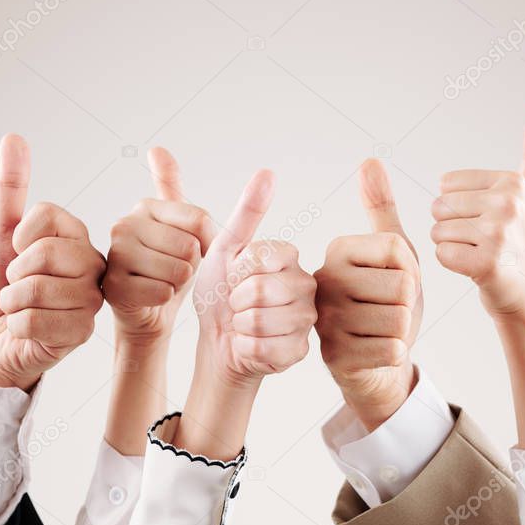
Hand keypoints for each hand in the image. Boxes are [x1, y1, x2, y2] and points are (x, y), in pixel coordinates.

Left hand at [0, 134, 104, 390]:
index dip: (19, 234)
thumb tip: (13, 136)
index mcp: (76, 237)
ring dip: (12, 302)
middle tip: (16, 285)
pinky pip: (35, 322)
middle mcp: (90, 265)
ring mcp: (89, 300)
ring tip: (19, 307)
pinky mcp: (82, 332)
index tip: (15, 250)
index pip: (49, 215)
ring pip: (38, 288)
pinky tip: (26, 330)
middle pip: (45, 253)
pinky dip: (17, 326)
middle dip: (14, 273)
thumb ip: (10, 187)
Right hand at [103, 148, 213, 345]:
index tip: (196, 250)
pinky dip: (165, 299)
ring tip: (162, 282)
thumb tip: (155, 149)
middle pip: (190, 246)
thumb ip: (176, 190)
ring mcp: (115, 256)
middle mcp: (124, 225)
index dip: (209, 243)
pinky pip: (163, 292)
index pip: (200, 220)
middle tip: (173, 270)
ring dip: (179, 284)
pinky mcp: (114, 287)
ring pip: (178, 270)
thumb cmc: (169, 267)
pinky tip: (151, 297)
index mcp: (145, 206)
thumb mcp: (182, 226)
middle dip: (191, 265)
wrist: (149, 310)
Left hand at [178, 171, 316, 459]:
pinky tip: (248, 344)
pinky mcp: (299, 351)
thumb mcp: (225, 249)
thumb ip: (246, 213)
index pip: (261, 256)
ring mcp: (306, 321)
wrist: (218, 341)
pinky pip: (262, 347)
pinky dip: (244, 347)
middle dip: (234, 300)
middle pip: (259, 290)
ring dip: (238, 325)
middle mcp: (307, 286)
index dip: (236, 270)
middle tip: (235, 304)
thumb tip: (267, 173)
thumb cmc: (221, 294)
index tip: (233, 276)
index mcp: (290, 257)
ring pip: (259, 320)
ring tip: (242, 323)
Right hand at [314, 159, 421, 429]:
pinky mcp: (336, 355)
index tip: (393, 279)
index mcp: (337, 251)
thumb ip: (381, 209)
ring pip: (399, 320)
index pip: (399, 250)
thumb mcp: (392, 254)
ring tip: (382, 330)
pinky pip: (393, 349)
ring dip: (403, 330)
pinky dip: (396, 353)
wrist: (373, 361)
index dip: (411, 270)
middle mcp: (324, 282)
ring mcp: (326, 321)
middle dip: (408, 304)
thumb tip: (369, 160)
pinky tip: (378, 351)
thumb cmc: (384, 302)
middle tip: (388, 310)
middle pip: (402, 287)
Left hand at [434, 114, 524, 452]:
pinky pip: (441, 255)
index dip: (458, 205)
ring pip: (437, 231)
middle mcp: (508, 203)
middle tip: (480, 241)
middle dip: (451, 226)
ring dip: (450, 246)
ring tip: (479, 254)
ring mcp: (499, 233)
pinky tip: (474, 269)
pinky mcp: (486, 263)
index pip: (447, 185)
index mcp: (511, 182)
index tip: (486, 220)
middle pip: (439, 207)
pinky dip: (451, 265)